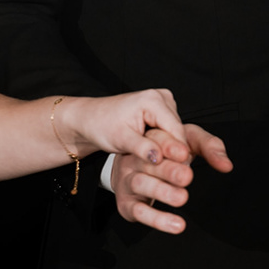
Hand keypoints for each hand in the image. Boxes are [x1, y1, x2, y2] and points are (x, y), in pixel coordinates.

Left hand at [55, 88, 187, 164]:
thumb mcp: (120, 139)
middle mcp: (161, 97)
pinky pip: (169, 130)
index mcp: (153, 100)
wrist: (90, 119)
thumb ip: (142, 148)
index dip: (178, 153)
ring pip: (175, 132)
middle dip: (173, 151)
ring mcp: (162, 102)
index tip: (177, 172)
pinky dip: (164, 142)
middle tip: (165, 171)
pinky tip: (154, 152)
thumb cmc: (101, 125)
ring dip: (169, 147)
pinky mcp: (161, 110)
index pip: (176, 130)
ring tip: (156, 161)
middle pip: (177, 131)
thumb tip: (160, 158)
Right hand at [111, 124, 232, 235]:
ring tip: (182, 198)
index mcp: (151, 140)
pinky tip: (176, 224)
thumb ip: (210, 147)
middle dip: (168, 170)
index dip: (170, 146)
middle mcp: (135, 159)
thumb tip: (227, 165)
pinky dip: (157, 219)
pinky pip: (139, 211)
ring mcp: (128, 180)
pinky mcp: (127, 203)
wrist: (136, 171)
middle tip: (186, 176)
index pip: (157, 139)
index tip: (185, 154)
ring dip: (162, 192)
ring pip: (141, 184)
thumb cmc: (168, 154)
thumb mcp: (191, 142)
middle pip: (149, 162)